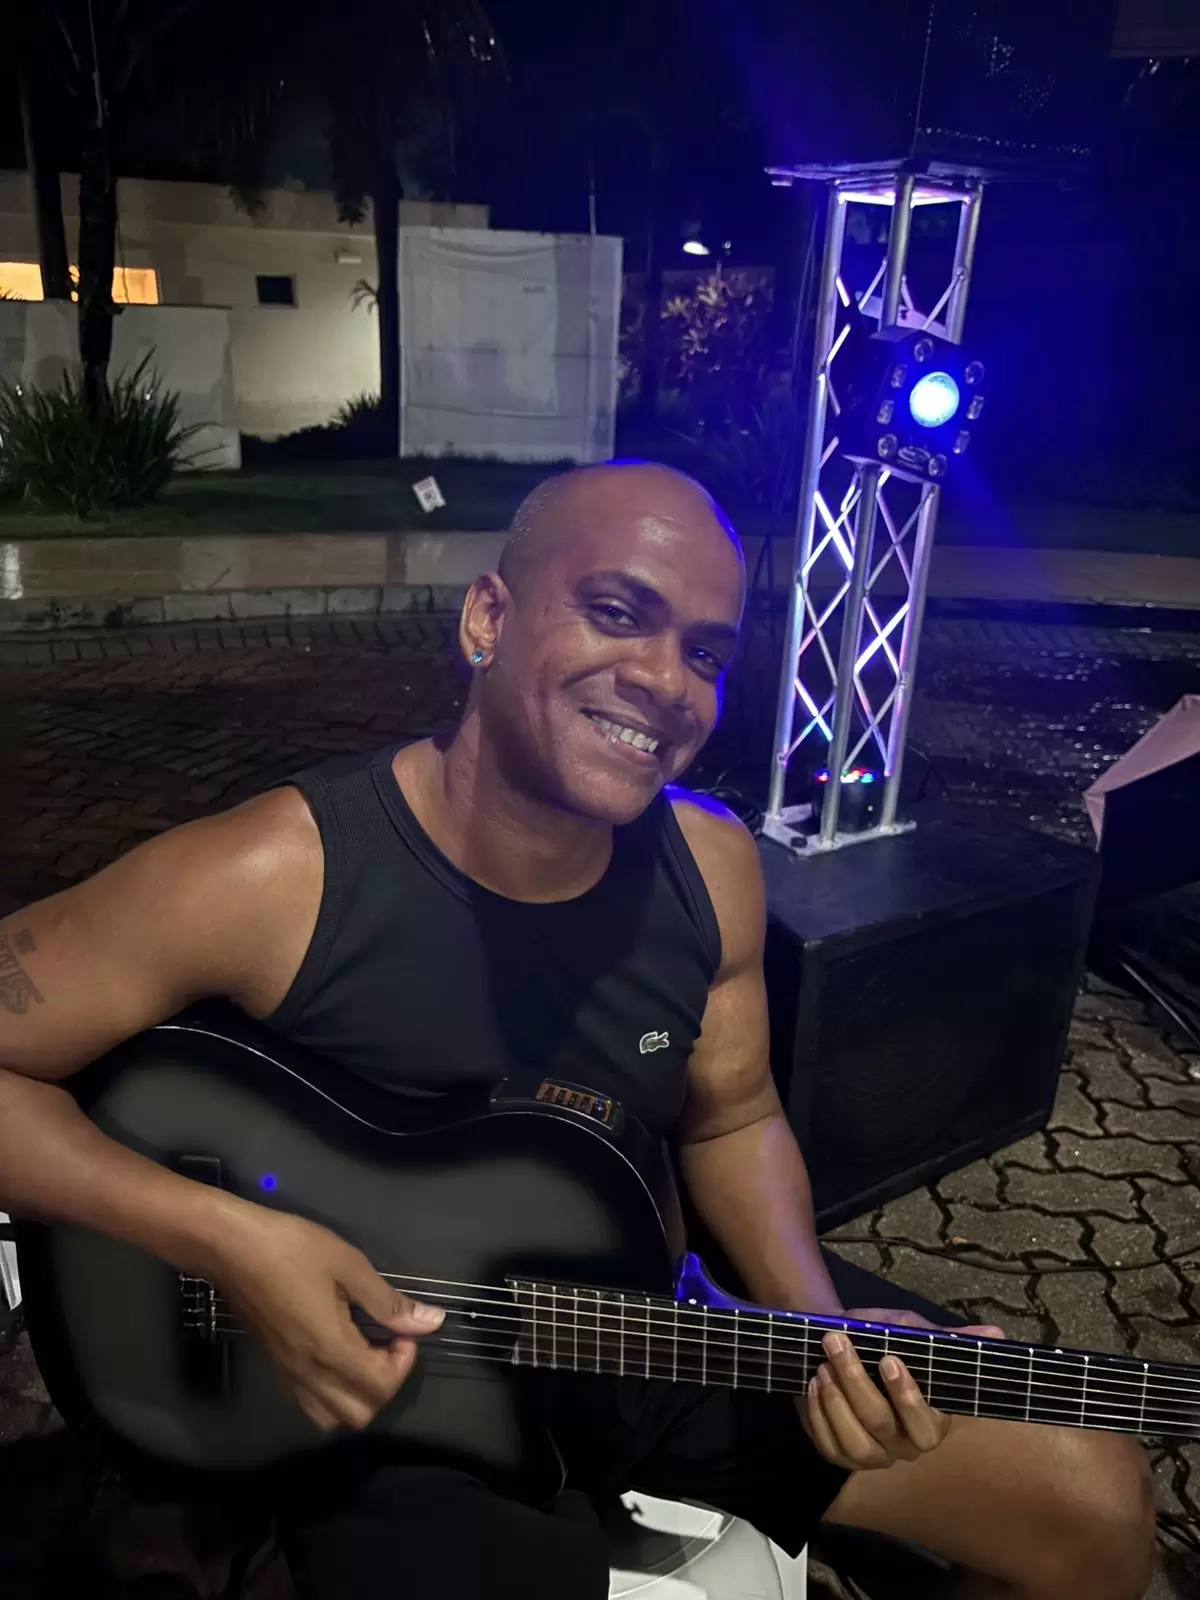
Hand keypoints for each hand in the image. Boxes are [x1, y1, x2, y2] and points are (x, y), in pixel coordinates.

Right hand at [210, 1207, 443, 1431]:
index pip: (380, 1387)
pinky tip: (337, 1358)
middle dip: (384, 1384)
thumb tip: (430, 1322)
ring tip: (363, 1354)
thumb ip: (388, 1302)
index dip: (403, 1364)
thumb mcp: (348, 1265)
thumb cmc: (291, 1249)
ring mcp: (288, 1376)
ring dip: (358, 1396)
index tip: (401, 1331)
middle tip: (386, 1344)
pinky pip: (310, 1406)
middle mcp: (308, 1374)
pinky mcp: (276, 1370)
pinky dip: (333, 1396)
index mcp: (330, 1349)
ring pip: (332, 1418)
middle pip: (360, 1414)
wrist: (230, 1249)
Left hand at [800, 1308, 1004, 1471]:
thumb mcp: (911, 1332)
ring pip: (856, 1444)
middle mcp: (903, 1445)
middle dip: (858, 1384)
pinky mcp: (839, 1454)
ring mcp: (871, 1455)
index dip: (908, 1399)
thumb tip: (996, 1335)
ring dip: (835, 1401)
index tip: (888, 1359)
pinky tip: (814, 1383)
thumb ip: (948, 1340)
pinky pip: (829, 1447)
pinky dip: (819, 1415)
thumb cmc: (879, 1338)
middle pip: (882, 1427)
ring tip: (823, 1365)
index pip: (926, 1427)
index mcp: (928, 1419)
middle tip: (837, 1344)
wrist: (834, 1340)